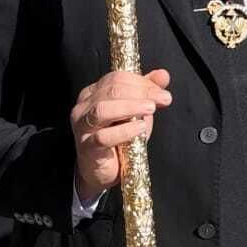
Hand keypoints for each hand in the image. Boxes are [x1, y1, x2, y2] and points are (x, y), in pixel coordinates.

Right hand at [71, 69, 173, 202]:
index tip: (162, 91)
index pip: (116, 78)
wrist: (104, 171)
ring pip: (103, 109)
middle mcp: (84, 107)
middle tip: (162, 99)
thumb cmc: (119, 138)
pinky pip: (104, 136)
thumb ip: (147, 92)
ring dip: (130, 106)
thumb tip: (163, 75)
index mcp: (93, 93)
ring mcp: (82, 127)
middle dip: (140, 92)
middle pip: (111, 91)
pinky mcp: (87, 147)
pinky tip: (140, 128)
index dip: (141, 82)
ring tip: (150, 109)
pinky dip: (124, 130)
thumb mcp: (136, 111)